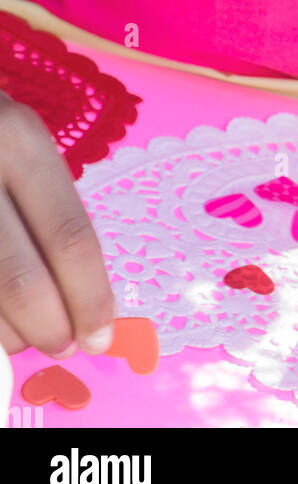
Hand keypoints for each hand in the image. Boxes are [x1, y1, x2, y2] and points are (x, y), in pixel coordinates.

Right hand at [0, 94, 114, 357]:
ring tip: (18, 338)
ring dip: (5, 334)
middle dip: (48, 326)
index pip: (68, 234)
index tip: (102, 335)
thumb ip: (45, 208)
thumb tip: (78, 295)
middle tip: (61, 344)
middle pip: (20, 276)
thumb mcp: (18, 144)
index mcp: (20, 139)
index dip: (89, 295)